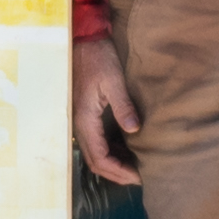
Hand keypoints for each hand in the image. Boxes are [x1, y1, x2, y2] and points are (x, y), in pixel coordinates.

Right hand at [71, 34, 142, 186]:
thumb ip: (123, 106)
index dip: (118, 170)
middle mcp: (80, 124)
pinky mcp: (85, 115)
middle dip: (116, 173)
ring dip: (112, 164)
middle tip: (138, 178)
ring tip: (133, 168)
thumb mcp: (113, 80)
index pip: (100, 157)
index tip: (138, 175)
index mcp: (85, 119)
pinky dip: (109, 152)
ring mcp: (80, 120)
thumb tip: (133, 129)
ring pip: (94, 153)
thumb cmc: (98, 58)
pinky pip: (95, 142)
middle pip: (95, 161)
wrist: (83, 40)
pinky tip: (124, 150)